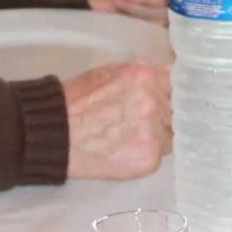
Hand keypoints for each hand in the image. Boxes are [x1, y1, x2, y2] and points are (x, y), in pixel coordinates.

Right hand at [62, 61, 172, 178]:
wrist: (53, 135)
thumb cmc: (75, 101)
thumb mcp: (110, 72)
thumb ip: (141, 76)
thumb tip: (165, 79)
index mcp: (146, 77)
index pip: (178, 84)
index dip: (171, 93)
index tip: (168, 98)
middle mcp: (153, 103)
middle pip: (176, 110)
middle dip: (164, 114)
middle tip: (139, 120)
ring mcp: (153, 133)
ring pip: (170, 135)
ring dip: (157, 136)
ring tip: (128, 136)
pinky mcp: (148, 159)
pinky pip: (159, 156)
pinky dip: (145, 154)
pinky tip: (124, 150)